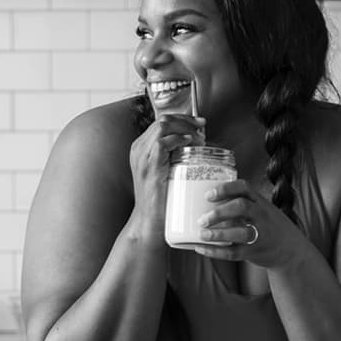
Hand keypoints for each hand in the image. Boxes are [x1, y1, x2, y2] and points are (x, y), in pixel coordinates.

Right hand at [127, 113, 205, 240]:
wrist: (149, 221)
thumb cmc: (161, 201)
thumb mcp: (167, 174)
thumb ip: (175, 159)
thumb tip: (196, 148)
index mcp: (141, 149)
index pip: (161, 122)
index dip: (182, 119)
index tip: (199, 124)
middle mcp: (138, 149)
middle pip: (162, 120)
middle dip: (186, 120)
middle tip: (202, 126)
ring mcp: (142, 157)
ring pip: (162, 127)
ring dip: (185, 128)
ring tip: (199, 137)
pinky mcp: (149, 167)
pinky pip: (162, 143)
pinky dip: (178, 140)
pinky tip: (190, 144)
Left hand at [194, 179, 303, 267]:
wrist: (291, 250)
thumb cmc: (270, 227)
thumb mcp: (263, 210)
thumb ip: (244, 205)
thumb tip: (206, 204)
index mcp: (260, 202)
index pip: (244, 188)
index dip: (225, 189)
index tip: (208, 195)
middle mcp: (262, 216)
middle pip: (241, 207)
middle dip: (219, 212)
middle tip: (202, 219)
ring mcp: (260, 234)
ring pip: (239, 232)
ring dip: (218, 234)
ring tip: (201, 234)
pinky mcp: (255, 252)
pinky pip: (233, 253)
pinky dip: (215, 251)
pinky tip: (201, 248)